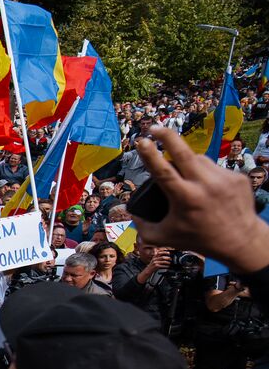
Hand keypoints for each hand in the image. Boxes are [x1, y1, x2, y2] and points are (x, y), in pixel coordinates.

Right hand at [136, 128, 268, 273]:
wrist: (240, 241)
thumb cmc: (198, 239)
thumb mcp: (164, 238)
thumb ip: (142, 226)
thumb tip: (129, 211)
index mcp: (185, 199)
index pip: (164, 171)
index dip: (151, 154)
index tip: (142, 140)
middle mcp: (205, 185)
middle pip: (184, 152)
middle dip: (168, 136)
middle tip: (155, 127)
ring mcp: (223, 179)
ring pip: (198, 159)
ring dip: (187, 163)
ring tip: (187, 179)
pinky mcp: (237, 177)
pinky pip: (214, 168)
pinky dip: (206, 174)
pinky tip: (207, 188)